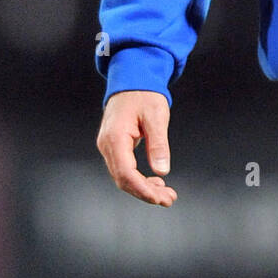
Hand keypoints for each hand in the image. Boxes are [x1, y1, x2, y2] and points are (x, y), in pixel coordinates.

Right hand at [96, 90, 177, 204]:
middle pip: (123, 179)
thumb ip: (158, 143)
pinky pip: (124, 169)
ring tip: (166, 193)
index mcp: (115, 137)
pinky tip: (155, 181)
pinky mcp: (114, 147)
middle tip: (169, 199)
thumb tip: (162, 170)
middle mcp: (107, 145)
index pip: (125, 173)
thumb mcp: (156, 116)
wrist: (132, 79)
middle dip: (146, 193)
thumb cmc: (144, 94)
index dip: (142, 189)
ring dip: (144, 188)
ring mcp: (108, 146)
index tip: (160, 197)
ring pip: (123, 177)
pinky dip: (139, 179)